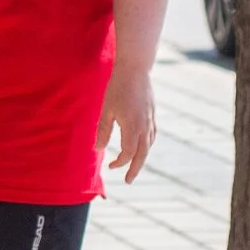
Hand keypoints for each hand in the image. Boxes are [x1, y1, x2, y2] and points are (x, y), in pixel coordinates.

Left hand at [98, 65, 156, 181]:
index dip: (120, 162)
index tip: (110, 166)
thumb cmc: (117, 88)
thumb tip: (97, 149)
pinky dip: (146, 145)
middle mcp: (145, 127)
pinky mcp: (152, 115)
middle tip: (128, 180)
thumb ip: (103, 130)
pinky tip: (141, 147)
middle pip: (142, 154)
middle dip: (135, 169)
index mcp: (133, 127)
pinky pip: (152, 136)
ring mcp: (151, 121)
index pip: (128, 153)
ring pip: (148, 146)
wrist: (136, 70)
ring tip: (133, 165)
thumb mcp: (106, 109)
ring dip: (141, 157)